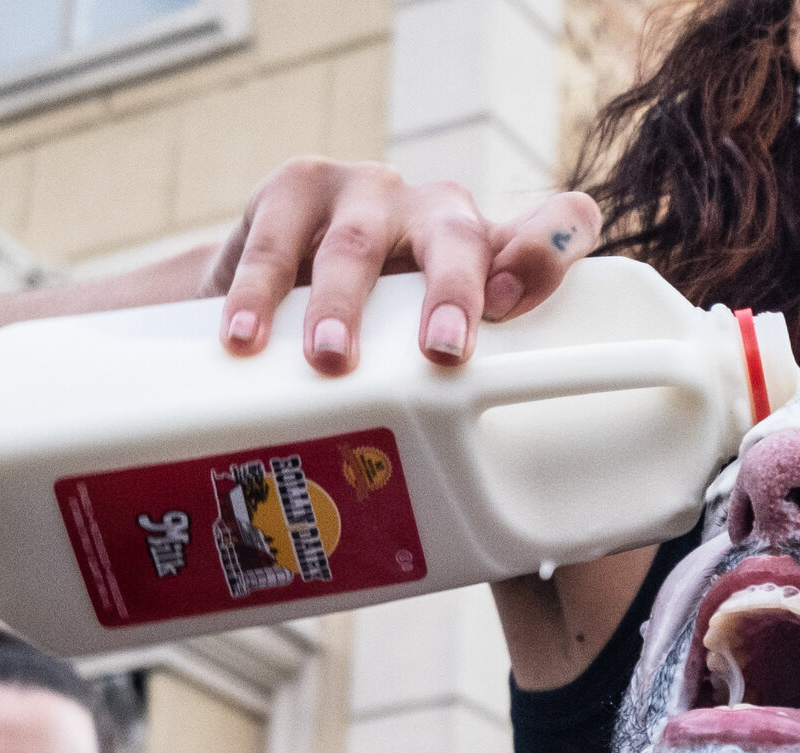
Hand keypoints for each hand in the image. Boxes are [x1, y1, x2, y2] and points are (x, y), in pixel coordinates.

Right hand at [199, 157, 602, 371]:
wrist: (270, 292)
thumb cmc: (377, 337)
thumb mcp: (431, 360)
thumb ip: (469, 398)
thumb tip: (499, 516)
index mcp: (492, 253)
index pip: (555, 227)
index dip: (549, 252)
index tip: (519, 306)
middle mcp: (438, 210)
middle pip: (459, 237)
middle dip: (453, 292)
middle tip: (441, 353)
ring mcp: (366, 191)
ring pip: (359, 243)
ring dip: (344, 304)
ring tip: (331, 360)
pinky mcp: (294, 189)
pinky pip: (274, 244)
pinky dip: (257, 296)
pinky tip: (245, 338)